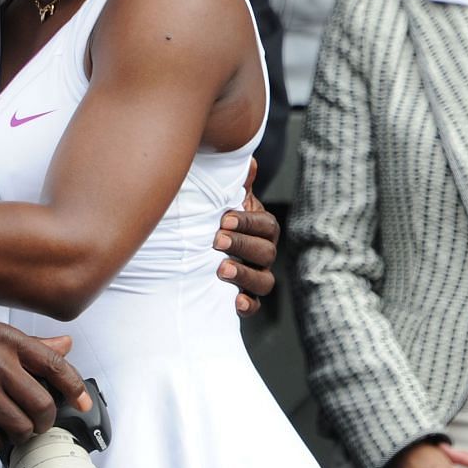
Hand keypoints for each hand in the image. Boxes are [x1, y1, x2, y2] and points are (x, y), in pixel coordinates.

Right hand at [0, 317, 91, 452]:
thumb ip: (31, 345)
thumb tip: (65, 346)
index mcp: (9, 342)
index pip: (55, 366)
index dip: (74, 388)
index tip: (82, 402)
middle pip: (42, 406)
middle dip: (45, 420)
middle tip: (38, 420)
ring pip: (21, 427)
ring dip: (22, 434)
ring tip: (13, 426)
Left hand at [219, 158, 278, 315]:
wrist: (200, 247)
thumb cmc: (216, 218)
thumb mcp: (225, 199)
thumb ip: (238, 183)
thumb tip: (250, 162)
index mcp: (262, 229)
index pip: (266, 226)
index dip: (248, 222)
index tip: (224, 219)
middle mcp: (264, 253)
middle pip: (266, 253)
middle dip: (242, 245)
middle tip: (216, 240)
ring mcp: (256, 276)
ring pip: (264, 281)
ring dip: (245, 275)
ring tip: (221, 269)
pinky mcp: (245, 297)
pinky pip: (254, 305)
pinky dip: (248, 305)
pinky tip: (236, 302)